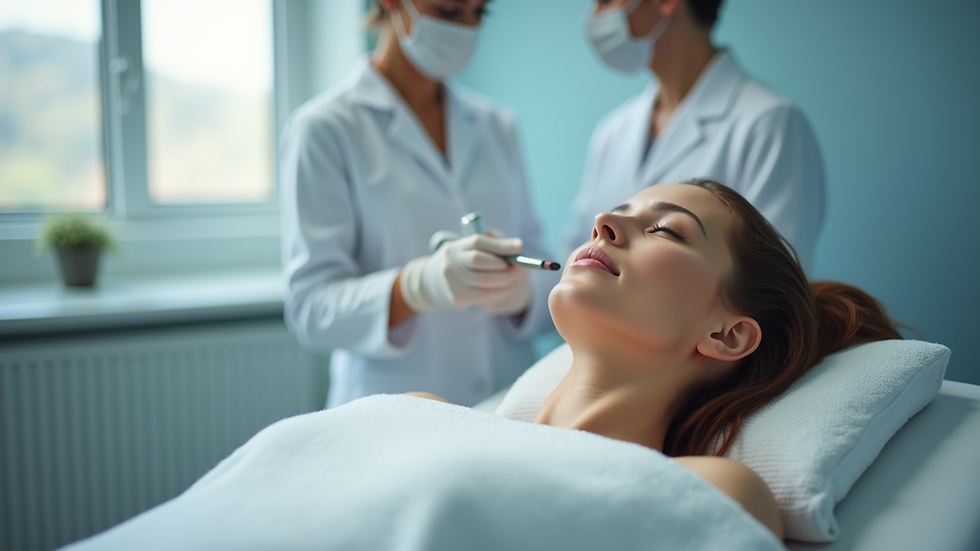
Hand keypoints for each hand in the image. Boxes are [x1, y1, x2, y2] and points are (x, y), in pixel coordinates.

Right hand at [400, 233, 523, 310]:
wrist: (434, 282)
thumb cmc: (463, 262)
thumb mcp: (471, 249)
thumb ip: (493, 245)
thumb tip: (518, 249)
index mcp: (456, 246)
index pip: (478, 242)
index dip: (499, 245)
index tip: (519, 247)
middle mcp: (451, 262)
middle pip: (478, 261)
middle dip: (501, 264)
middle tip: (516, 266)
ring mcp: (452, 281)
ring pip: (483, 281)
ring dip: (504, 279)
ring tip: (513, 277)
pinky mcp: (457, 297)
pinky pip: (483, 296)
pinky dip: (499, 291)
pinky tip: (506, 288)